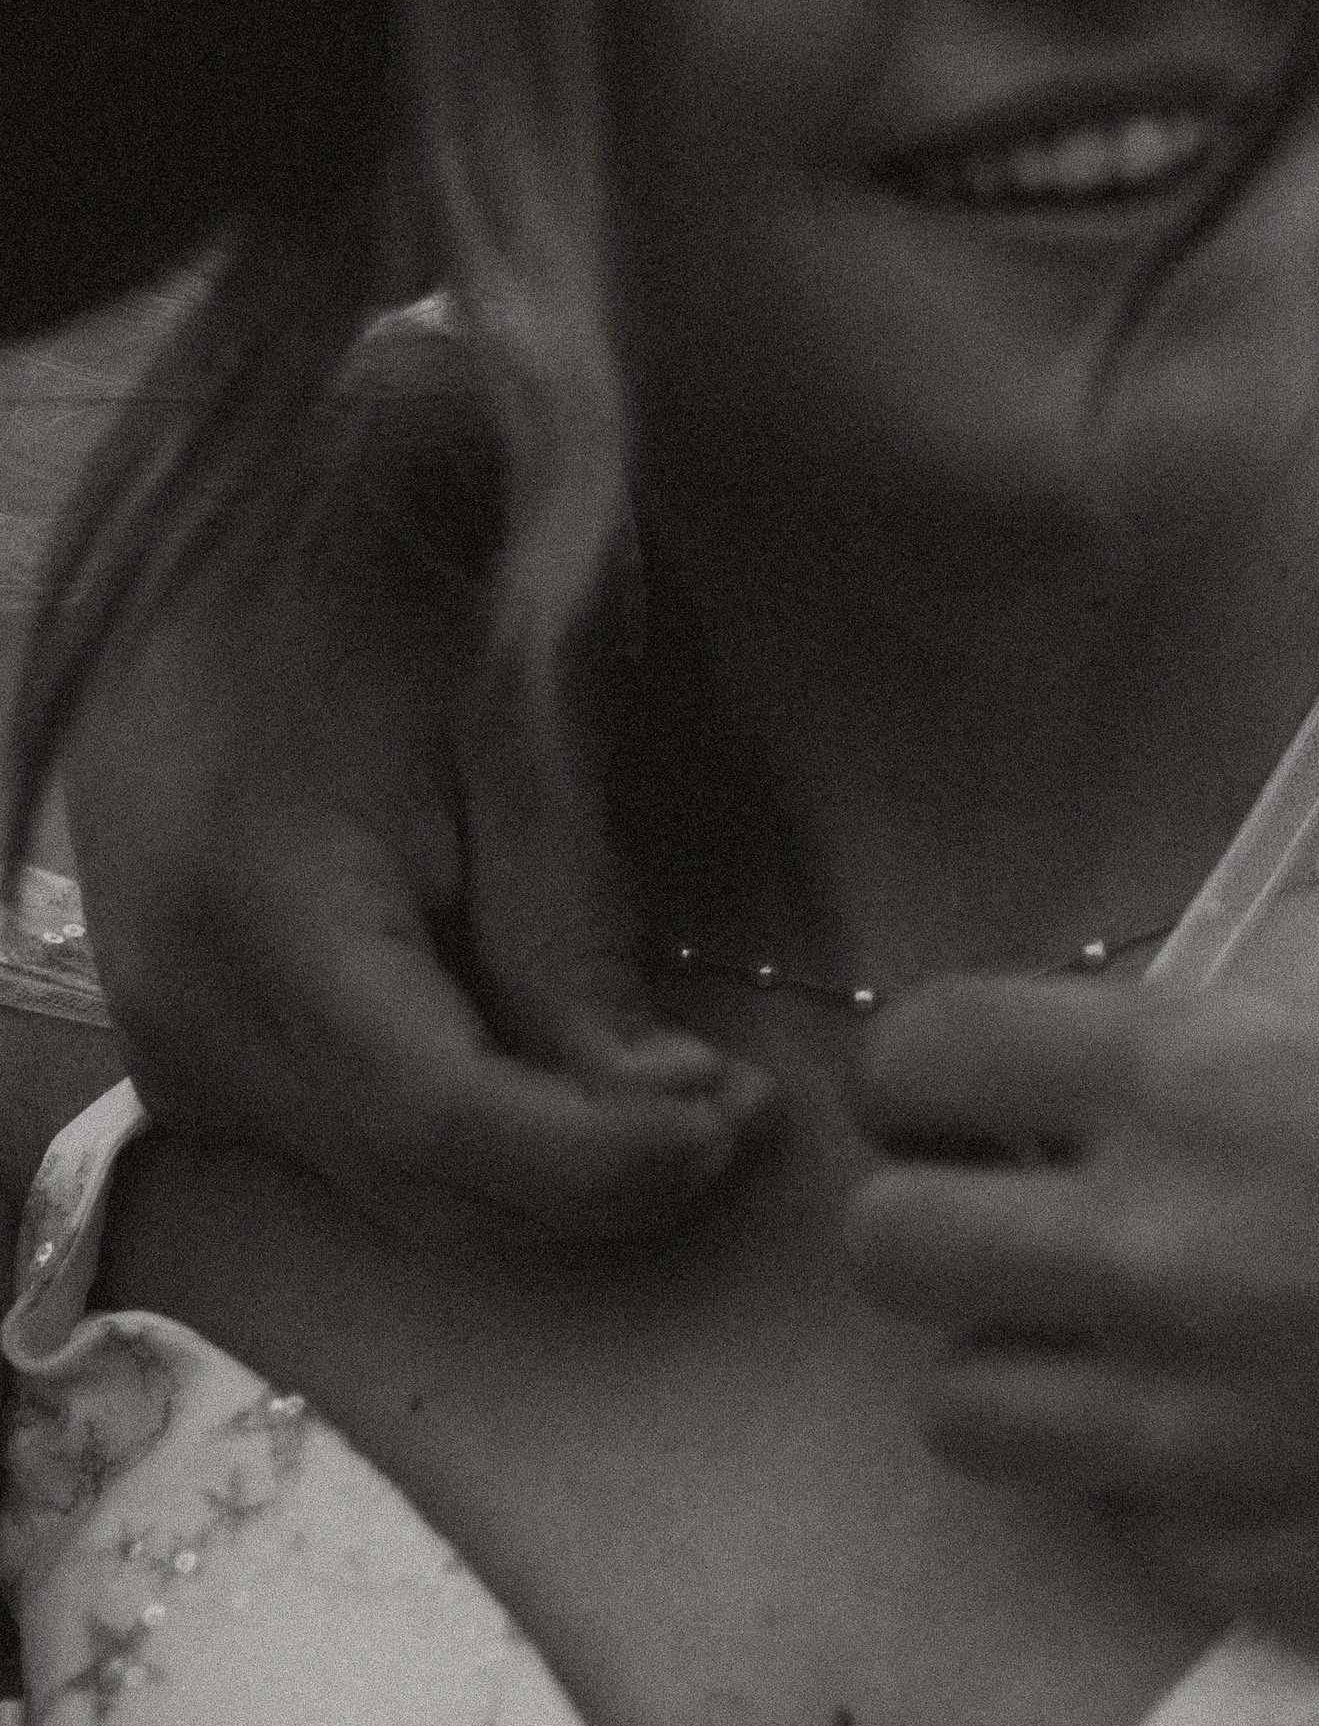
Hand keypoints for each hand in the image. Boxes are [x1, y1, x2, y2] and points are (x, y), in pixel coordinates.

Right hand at [61, 375, 767, 1243]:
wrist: (223, 540)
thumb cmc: (386, 592)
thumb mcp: (515, 732)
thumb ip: (573, 930)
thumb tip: (666, 1108)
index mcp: (254, 912)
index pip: (439, 1121)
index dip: (600, 1159)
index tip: (739, 1123)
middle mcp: (183, 1006)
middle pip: (417, 1183)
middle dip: (597, 1178)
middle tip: (743, 1114)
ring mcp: (169, 1037)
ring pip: (387, 1186)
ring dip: (547, 1171)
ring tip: (684, 1093)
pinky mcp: (189, 1044)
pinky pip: (348, 1146)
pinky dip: (477, 1138)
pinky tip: (569, 1072)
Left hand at [848, 979, 1318, 1725]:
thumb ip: (1200, 1061)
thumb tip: (1065, 1087)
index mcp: (1194, 1084)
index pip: (922, 1055)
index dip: (920, 1073)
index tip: (951, 1099)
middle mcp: (1157, 1252)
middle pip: (889, 1248)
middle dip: (930, 1224)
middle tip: (1005, 1228)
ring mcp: (1190, 1428)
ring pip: (957, 1409)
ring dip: (1016, 1366)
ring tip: (1117, 1347)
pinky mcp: (1241, 1562)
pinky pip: (1110, 1518)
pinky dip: (1148, 1478)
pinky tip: (1253, 1434)